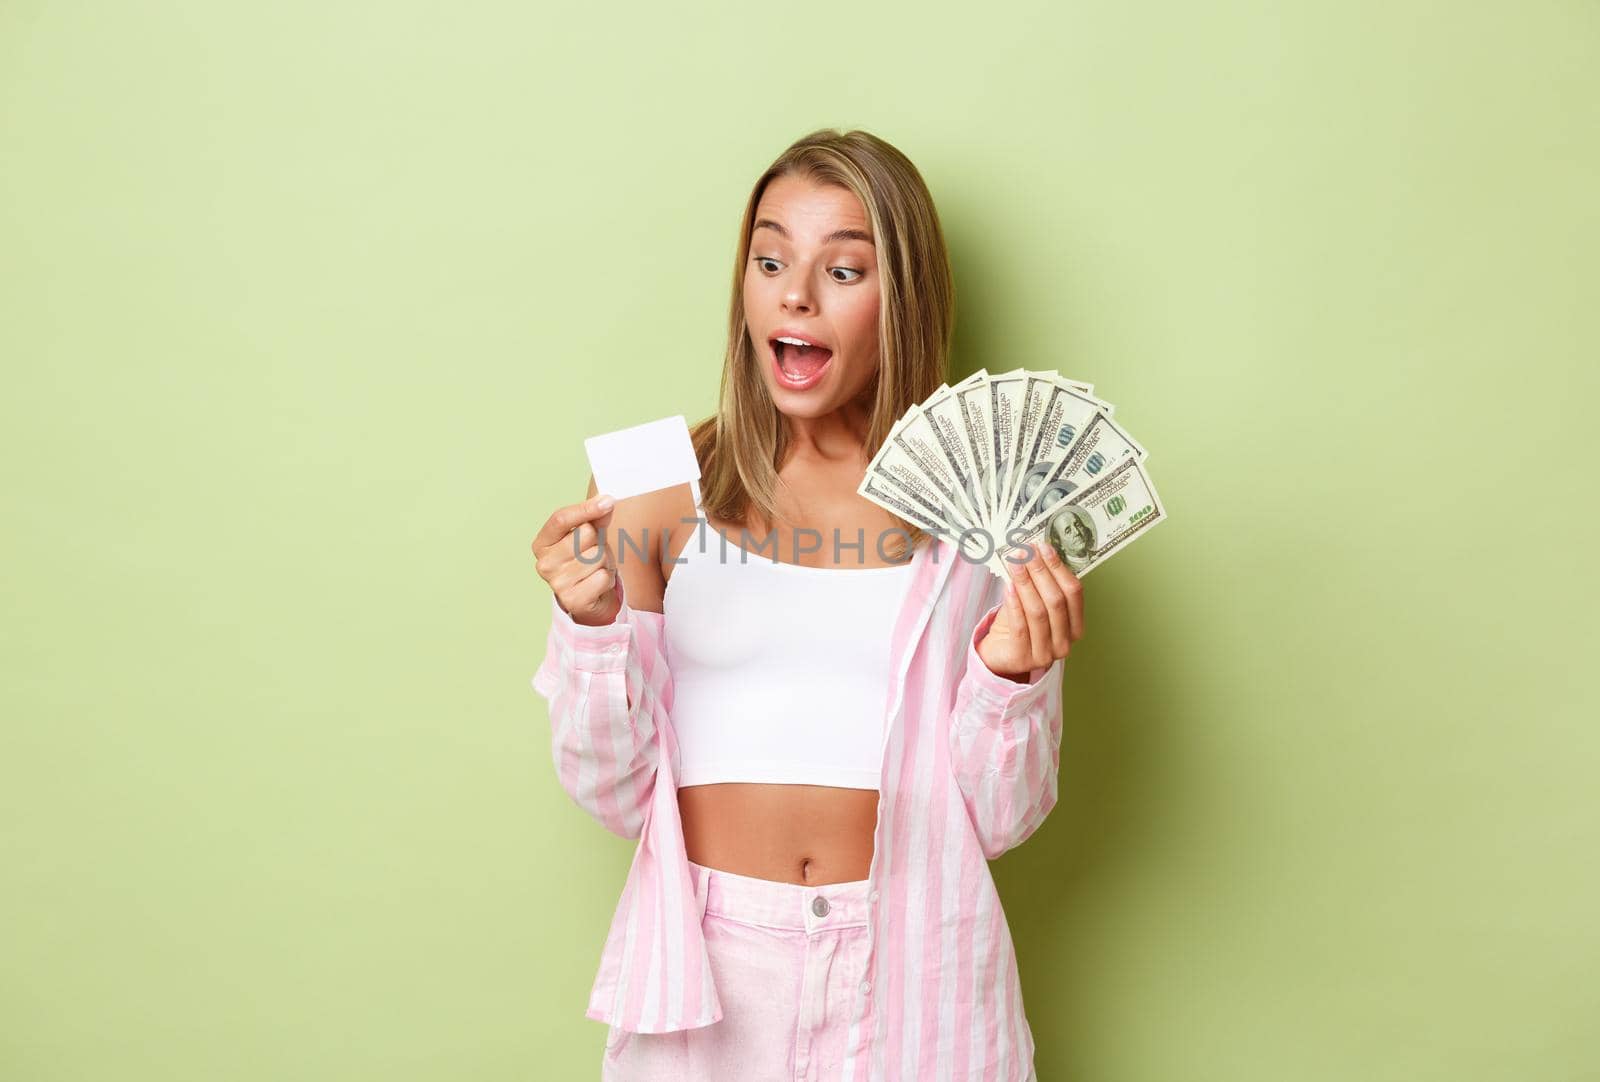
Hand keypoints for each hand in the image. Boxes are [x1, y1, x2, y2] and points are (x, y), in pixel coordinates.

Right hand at [531, 492, 622, 625]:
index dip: (585, 508)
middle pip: (585, 534)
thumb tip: (606, 501)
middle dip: (598, 541)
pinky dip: (607, 579)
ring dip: (605, 562)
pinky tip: (598, 584)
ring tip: (596, 569)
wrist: (590, 598)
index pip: (560, 518)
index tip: (608, 501)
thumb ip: (595, 518)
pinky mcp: (573, 600)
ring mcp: (557, 583)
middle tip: (594, 553)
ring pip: (597, 556)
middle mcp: (544, 563)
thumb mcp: (590, 536)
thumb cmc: (587, 561)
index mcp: (542, 543)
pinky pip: (602, 577)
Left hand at [976, 543, 1083, 680]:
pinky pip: (1020, 627)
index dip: (1059, 568)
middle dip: (1040, 572)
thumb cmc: (1020, 625)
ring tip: (1015, 564)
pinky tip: (1008, 587)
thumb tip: (1033, 550)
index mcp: (1075, 627)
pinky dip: (1014, 604)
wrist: (999, 653)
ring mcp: (1046, 654)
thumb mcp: (1033, 602)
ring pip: (1038, 612)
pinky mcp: (1023, 659)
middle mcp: (1065, 642)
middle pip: (1056, 600)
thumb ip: (1038, 582)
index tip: (1043, 547)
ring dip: (1026, 583)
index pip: (1073, 593)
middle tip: (1026, 552)